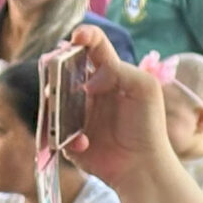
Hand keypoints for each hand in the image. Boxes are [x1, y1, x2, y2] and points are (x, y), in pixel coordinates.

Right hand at [56, 25, 174, 193]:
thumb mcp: (144, 88)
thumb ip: (119, 71)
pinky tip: (84, 143)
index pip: (93, 46)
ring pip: (54, 98)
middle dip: (57, 66)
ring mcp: (78, 114)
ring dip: (54, 99)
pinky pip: (57, 131)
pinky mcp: (70, 138)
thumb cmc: (148, 125)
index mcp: (108, 73)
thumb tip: (87, 82)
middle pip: (65, 69)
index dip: (84, 36)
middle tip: (55, 68)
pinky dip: (67, 136)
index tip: (76, 38)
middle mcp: (89, 90)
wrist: (143, 166)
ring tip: (58, 103)